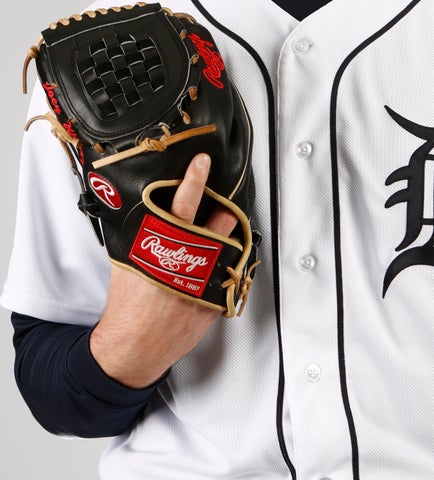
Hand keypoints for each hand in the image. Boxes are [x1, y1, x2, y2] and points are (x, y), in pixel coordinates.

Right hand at [89, 153, 236, 387]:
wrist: (135, 347)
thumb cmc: (128, 303)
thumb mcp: (128, 260)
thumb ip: (141, 233)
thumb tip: (146, 209)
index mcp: (163, 247)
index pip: (182, 204)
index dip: (194, 180)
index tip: (202, 162)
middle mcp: (188, 261)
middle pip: (218, 221)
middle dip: (223, 206)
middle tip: (223, 195)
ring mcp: (206, 281)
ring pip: (230, 244)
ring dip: (229, 232)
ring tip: (224, 225)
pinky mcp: (217, 300)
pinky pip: (230, 271)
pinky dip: (227, 262)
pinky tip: (220, 260)